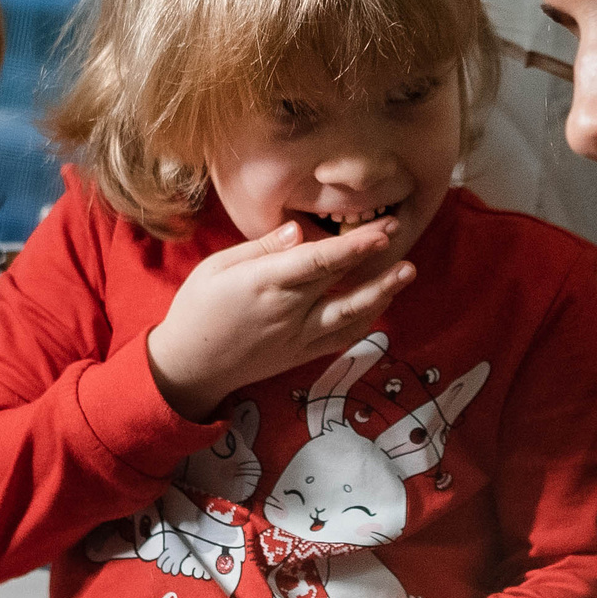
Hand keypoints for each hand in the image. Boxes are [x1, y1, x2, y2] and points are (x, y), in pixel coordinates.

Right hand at [146, 220, 413, 419]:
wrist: (189, 367)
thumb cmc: (197, 309)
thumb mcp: (217, 267)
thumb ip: (260, 248)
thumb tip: (297, 231)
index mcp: (263, 284)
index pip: (318, 261)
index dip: (353, 246)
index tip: (380, 231)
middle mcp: (287, 312)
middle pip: (342, 284)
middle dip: (376, 259)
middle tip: (399, 230)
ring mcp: (297, 338)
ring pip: (351, 316)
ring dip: (382, 293)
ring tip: (407, 271)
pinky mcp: (301, 355)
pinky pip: (342, 338)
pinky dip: (365, 320)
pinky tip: (380, 302)